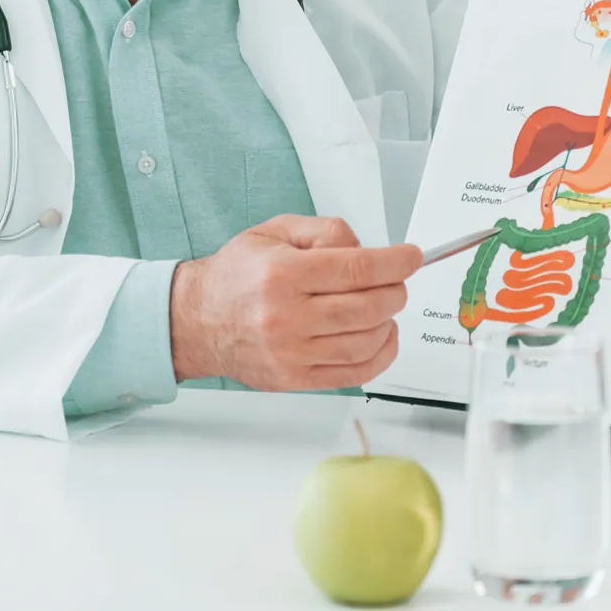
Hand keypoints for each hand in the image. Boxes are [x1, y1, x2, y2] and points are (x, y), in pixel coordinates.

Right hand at [169, 215, 422, 391]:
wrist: (197, 320)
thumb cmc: (237, 274)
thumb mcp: (274, 231)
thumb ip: (324, 231)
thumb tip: (368, 248)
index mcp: (282, 274)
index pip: (357, 269)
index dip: (396, 262)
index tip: (412, 257)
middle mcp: (286, 316)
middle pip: (368, 307)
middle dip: (396, 290)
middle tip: (397, 281)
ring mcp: (292, 353)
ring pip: (367, 341)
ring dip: (389, 321)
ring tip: (384, 306)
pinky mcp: (296, 379)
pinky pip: (356, 372)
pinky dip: (381, 354)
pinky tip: (382, 335)